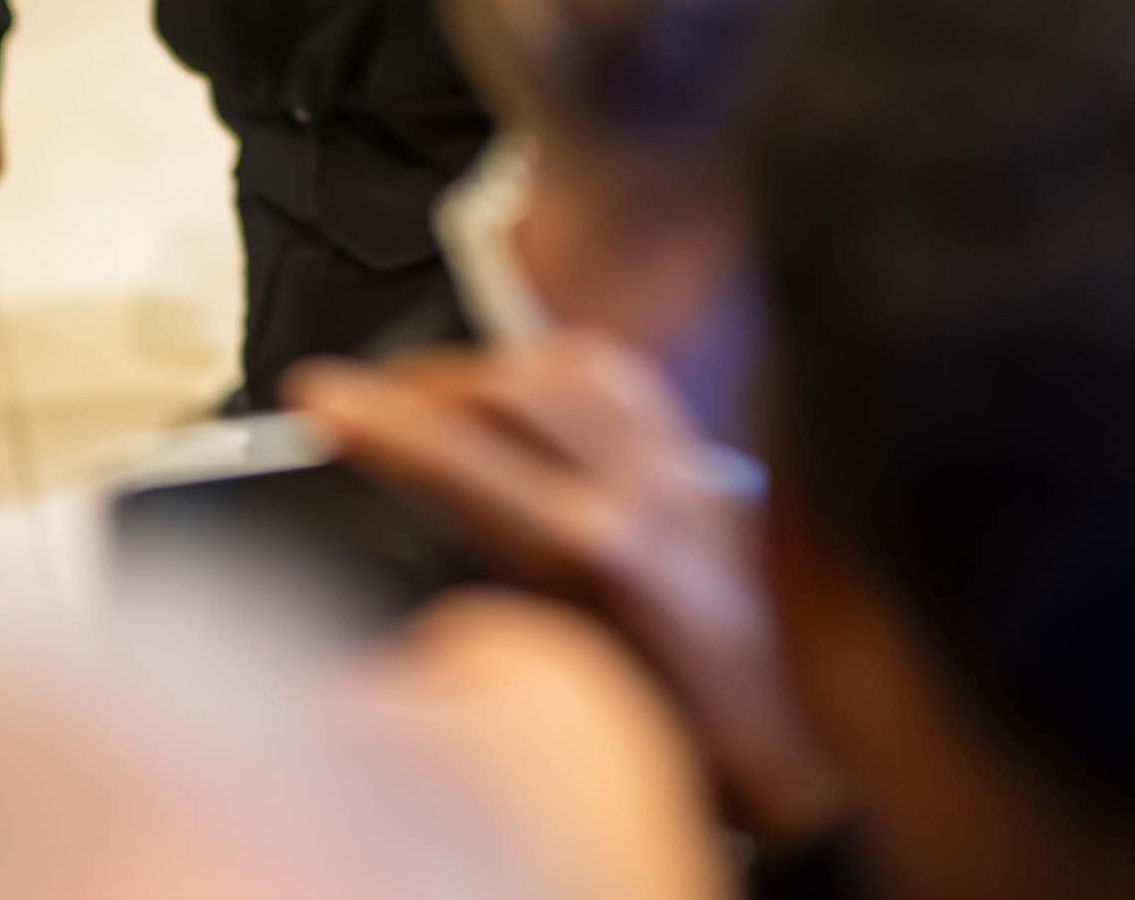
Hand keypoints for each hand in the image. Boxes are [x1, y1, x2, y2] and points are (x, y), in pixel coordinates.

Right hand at [292, 336, 845, 846]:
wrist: (815, 769)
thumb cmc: (690, 752)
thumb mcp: (564, 679)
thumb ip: (491, 585)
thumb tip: (414, 510)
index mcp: (604, 559)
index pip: (462, 456)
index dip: (380, 420)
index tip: (319, 397)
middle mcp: (650, 497)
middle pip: (515, 387)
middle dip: (425, 380)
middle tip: (366, 400)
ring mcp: (691, 473)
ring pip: (575, 365)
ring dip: (495, 366)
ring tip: (442, 391)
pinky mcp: (717, 469)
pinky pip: (634, 383)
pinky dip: (567, 372)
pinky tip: (537, 396)